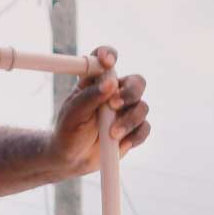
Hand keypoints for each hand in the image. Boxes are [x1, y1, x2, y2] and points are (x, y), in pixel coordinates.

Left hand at [46, 45, 150, 175]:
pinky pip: (144, 128)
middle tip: (114, 105)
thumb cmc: (68, 131)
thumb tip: (110, 83)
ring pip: (142, 107)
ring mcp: (126, 110)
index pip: (105, 61)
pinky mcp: (134, 129)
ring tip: (112, 134)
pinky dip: (135, 136)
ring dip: (129, 120)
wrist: (72, 159)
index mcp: (96, 81)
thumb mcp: (73, 114)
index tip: (107, 61)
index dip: (109, 55)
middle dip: (130, 92)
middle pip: (136, 82)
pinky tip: (121, 143)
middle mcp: (115, 92)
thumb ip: (90, 97)